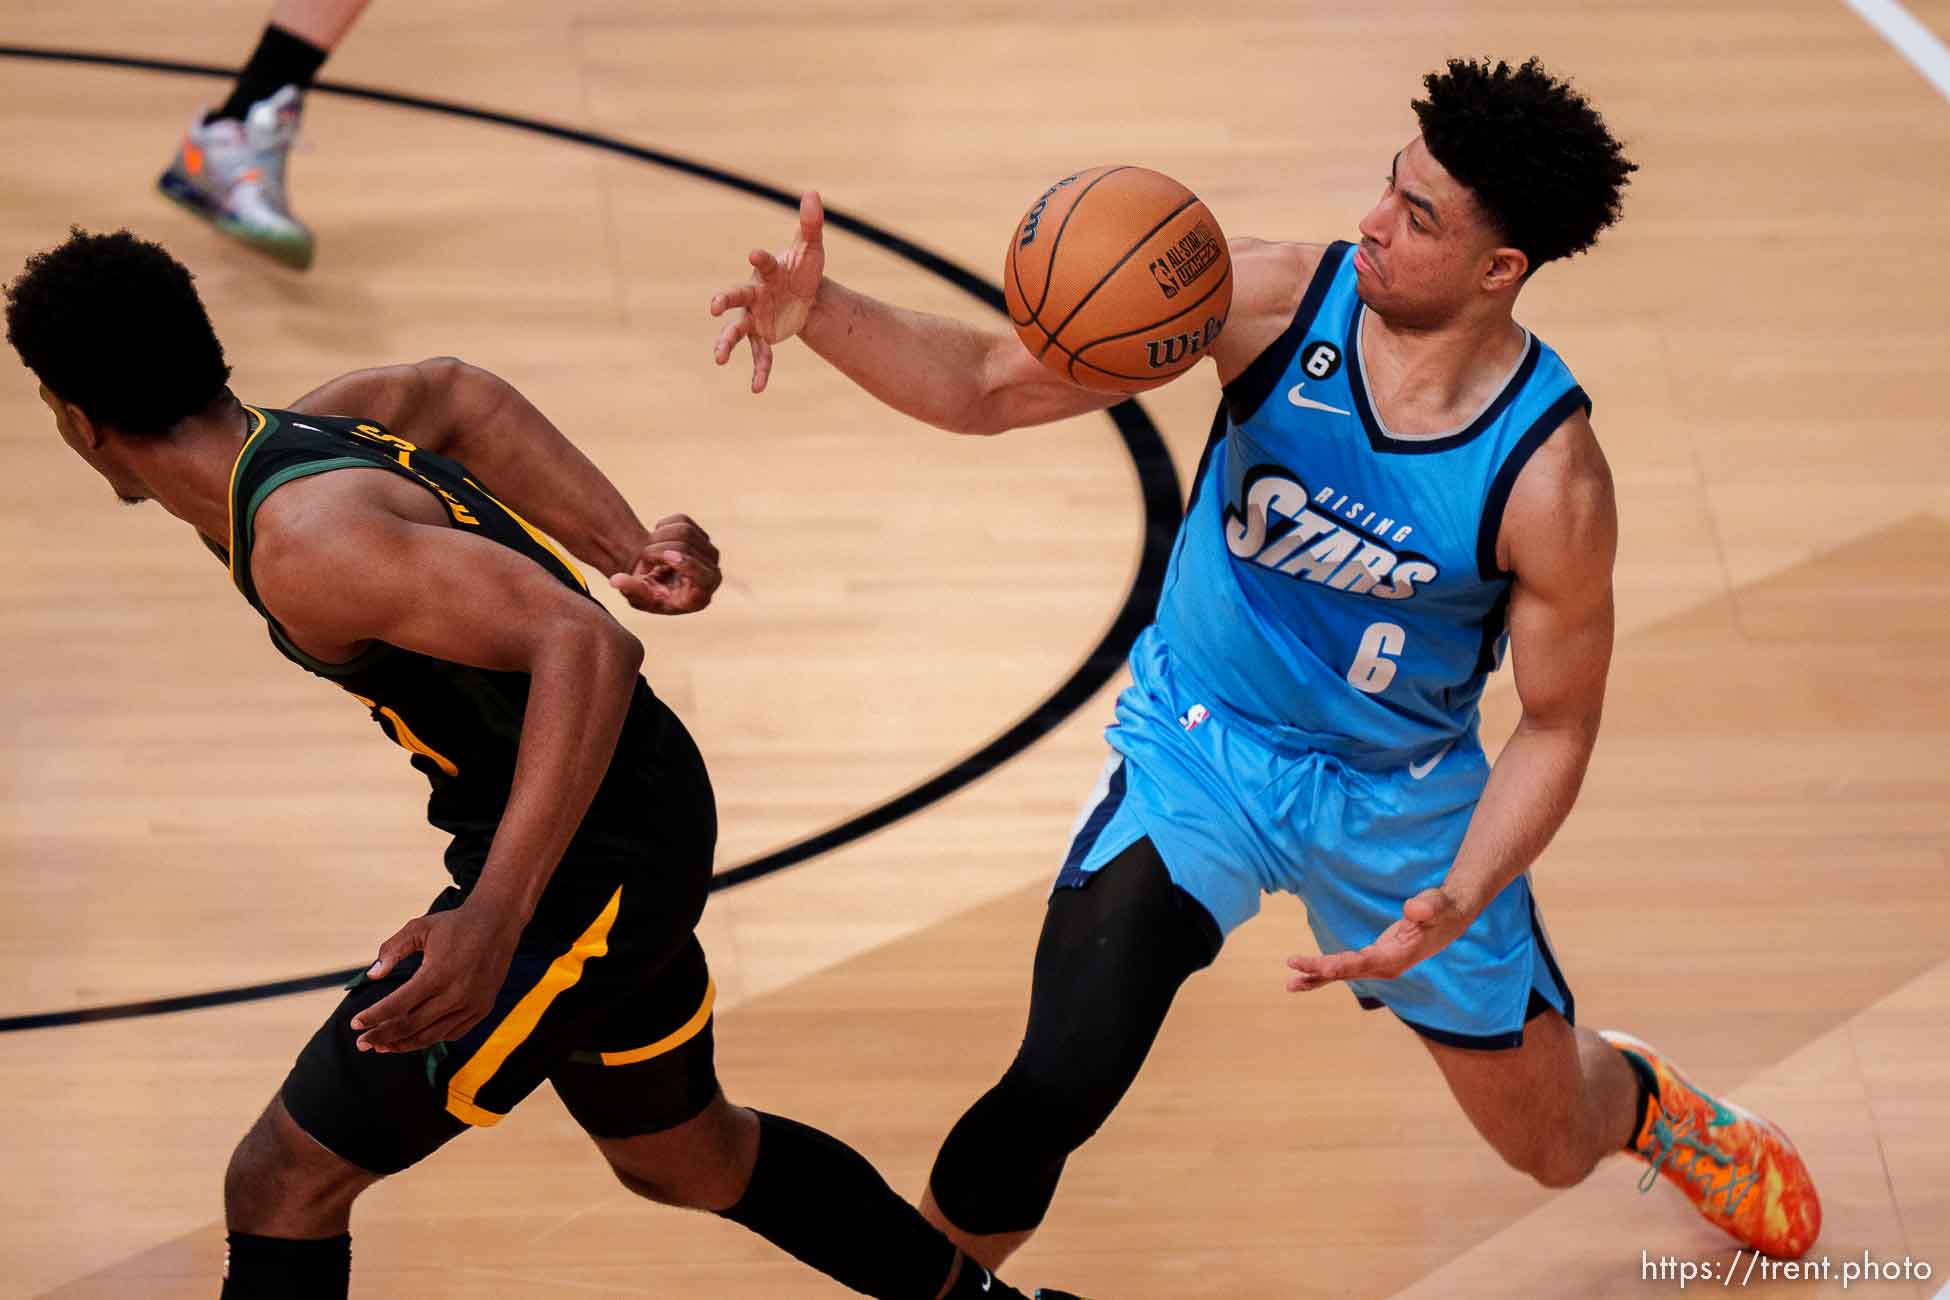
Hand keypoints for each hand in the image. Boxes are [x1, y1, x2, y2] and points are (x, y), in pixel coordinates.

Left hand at [349, 903, 521, 1052]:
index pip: (398, 1005)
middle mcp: (456, 994)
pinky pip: (451, 1033)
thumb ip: (392, 950)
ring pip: (431, 1036)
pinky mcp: (482, 1009)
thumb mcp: (419, 928)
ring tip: (382, 1046)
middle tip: (362, 1043)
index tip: (354, 1024)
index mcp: (438, 973)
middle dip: (382, 1036)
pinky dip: (429, 1038)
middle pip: (411, 1026)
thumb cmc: (455, 924)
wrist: (498, 923)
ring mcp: (472, 1005)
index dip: (373, 1017)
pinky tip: (413, 1037)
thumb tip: (372, 976)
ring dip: (403, 1044)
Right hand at [609, 513, 721, 614]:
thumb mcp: (638, 598)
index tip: (668, 557)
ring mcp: (710, 553)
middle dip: (658, 549)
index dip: (688, 564)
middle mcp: (712, 574)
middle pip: (687, 547)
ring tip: (648, 552)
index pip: (704, 576)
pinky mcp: (702, 536)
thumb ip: (629, 589)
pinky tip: (657, 539)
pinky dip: (663, 526)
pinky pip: (682, 520)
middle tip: (643, 559)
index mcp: (701, 596)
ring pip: (685, 531)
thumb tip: (615, 580)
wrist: (657, 583)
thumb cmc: (650, 596)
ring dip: (658, 537)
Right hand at [709, 190, 826, 392]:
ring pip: (737, 331)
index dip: (761, 259)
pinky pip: (760, 356)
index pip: (764, 264)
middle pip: (736, 296)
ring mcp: (755, 317)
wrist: (807, 295)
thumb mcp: (812, 248)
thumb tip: (813, 192)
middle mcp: (754, 294)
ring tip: (718, 358)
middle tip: (714, 307)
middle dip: (724, 300)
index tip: (756, 253)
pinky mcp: (763, 336)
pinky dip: (759, 371)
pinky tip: (757, 389)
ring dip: (726, 342)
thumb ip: (811, 224)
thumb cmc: (803, 268)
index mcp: (767, 271)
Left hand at [1284, 887, 1469, 991]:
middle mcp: (1386, 966)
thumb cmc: (1441, 909)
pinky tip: (1306, 976)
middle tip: (1291, 967)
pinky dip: (1326, 972)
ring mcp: (1379, 965)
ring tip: (1290, 984)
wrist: (1449, 918)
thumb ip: (1427, 907)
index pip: (1363, 964)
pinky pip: (1346, 967)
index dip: (1340, 965)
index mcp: (1397, 957)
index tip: (1319, 967)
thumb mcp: (1437, 904)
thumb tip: (1413, 909)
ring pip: (1343, 974)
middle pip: (1347, 971)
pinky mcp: (1374, 959)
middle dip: (1319, 971)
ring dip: (1317, 978)